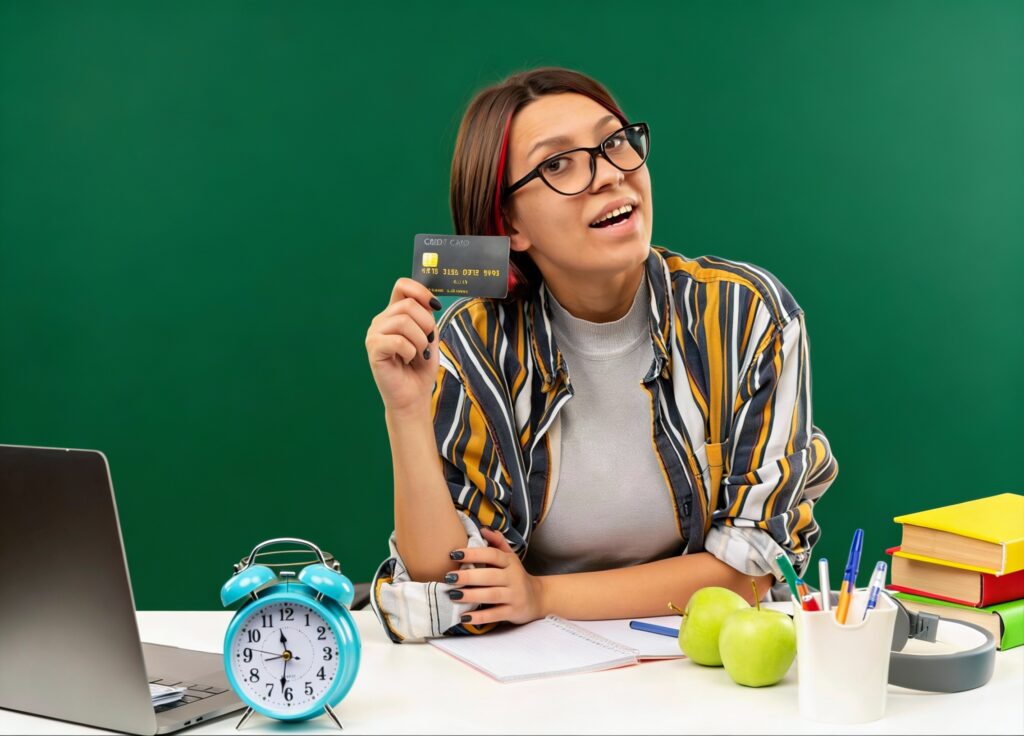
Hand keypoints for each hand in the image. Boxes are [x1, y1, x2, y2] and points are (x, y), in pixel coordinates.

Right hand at [365, 278, 442, 415]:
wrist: (413, 396)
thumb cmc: (421, 368)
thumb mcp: (430, 336)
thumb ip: (426, 316)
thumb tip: (429, 302)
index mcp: (394, 314)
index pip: (402, 285)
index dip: (421, 291)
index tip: (435, 307)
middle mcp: (382, 320)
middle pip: (408, 304)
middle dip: (426, 324)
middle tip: (426, 344)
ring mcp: (374, 333)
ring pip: (403, 321)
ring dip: (420, 340)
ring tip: (418, 354)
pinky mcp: (373, 348)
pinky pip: (397, 340)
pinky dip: (410, 351)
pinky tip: (407, 359)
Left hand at [446, 527, 546, 626]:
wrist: (538, 598)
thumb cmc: (517, 576)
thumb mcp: (511, 558)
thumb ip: (497, 543)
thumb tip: (483, 529)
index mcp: (510, 563)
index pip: (493, 555)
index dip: (474, 553)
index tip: (454, 554)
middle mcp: (514, 578)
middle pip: (490, 575)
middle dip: (469, 576)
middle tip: (449, 577)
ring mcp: (514, 596)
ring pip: (492, 595)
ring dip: (471, 595)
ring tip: (453, 595)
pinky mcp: (513, 612)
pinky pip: (495, 615)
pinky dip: (480, 617)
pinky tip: (464, 617)